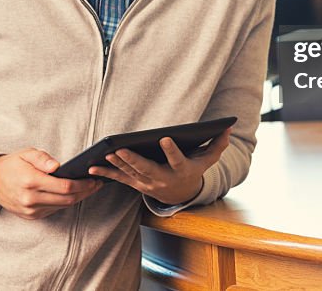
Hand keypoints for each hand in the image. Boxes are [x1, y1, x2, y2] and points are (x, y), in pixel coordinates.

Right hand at [0, 148, 101, 219]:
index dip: (83, 185)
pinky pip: (53, 210)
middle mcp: (30, 198)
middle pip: (67, 199)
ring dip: (78, 198)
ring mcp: (30, 210)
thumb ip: (42, 158)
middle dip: (85, 192)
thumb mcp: (26, 153)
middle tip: (97, 184)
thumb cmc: (12, 164)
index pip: (64, 187)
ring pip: (62, 206)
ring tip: (89, 188)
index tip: (94, 179)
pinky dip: (65, 203)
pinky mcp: (30, 216)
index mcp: (31, 181)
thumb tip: (58, 166)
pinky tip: (74, 194)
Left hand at [88, 128, 230, 205]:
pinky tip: (92, 166)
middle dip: (132, 159)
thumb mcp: (208, 159)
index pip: (177, 161)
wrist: (181, 195)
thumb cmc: (194, 170)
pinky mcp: (136, 184)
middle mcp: (162, 180)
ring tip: (105, 153)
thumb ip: (218, 144)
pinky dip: (106, 173)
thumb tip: (228, 128)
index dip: (171, 151)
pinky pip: (119, 179)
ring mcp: (147, 184)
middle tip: (120, 148)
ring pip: (130, 174)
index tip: (165, 138)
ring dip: (117, 164)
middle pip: (146, 169)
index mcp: (180, 171)